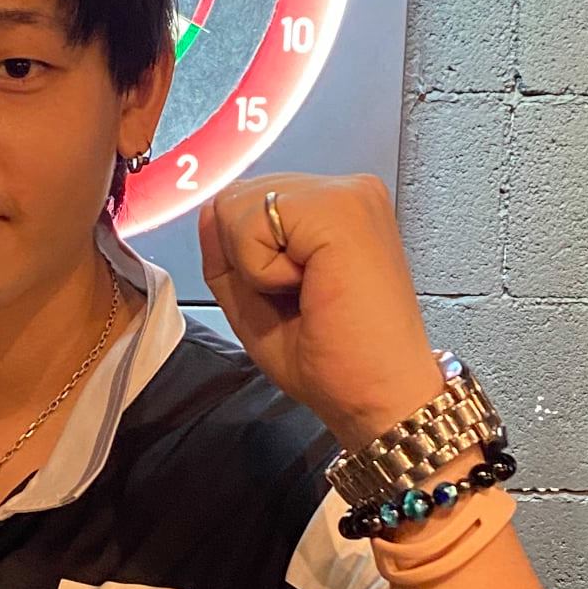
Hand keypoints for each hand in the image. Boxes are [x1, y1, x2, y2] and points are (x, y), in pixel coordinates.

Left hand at [198, 172, 444, 450]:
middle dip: (247, 259)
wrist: (377, 398)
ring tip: (309, 293)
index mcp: (335, 209)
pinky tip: (309, 288)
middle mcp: (346, 190)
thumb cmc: (336, 361)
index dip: (244, 258)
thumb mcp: (255, 299)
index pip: (246, 202)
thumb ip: (227, 250)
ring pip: (237, 205)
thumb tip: (210, 208)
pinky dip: (261, 271)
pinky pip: (251, 223)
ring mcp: (347, 193)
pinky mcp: (340, 207)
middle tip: (303, 298)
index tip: (296, 295)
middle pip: (236, 198)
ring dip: (255, 266)